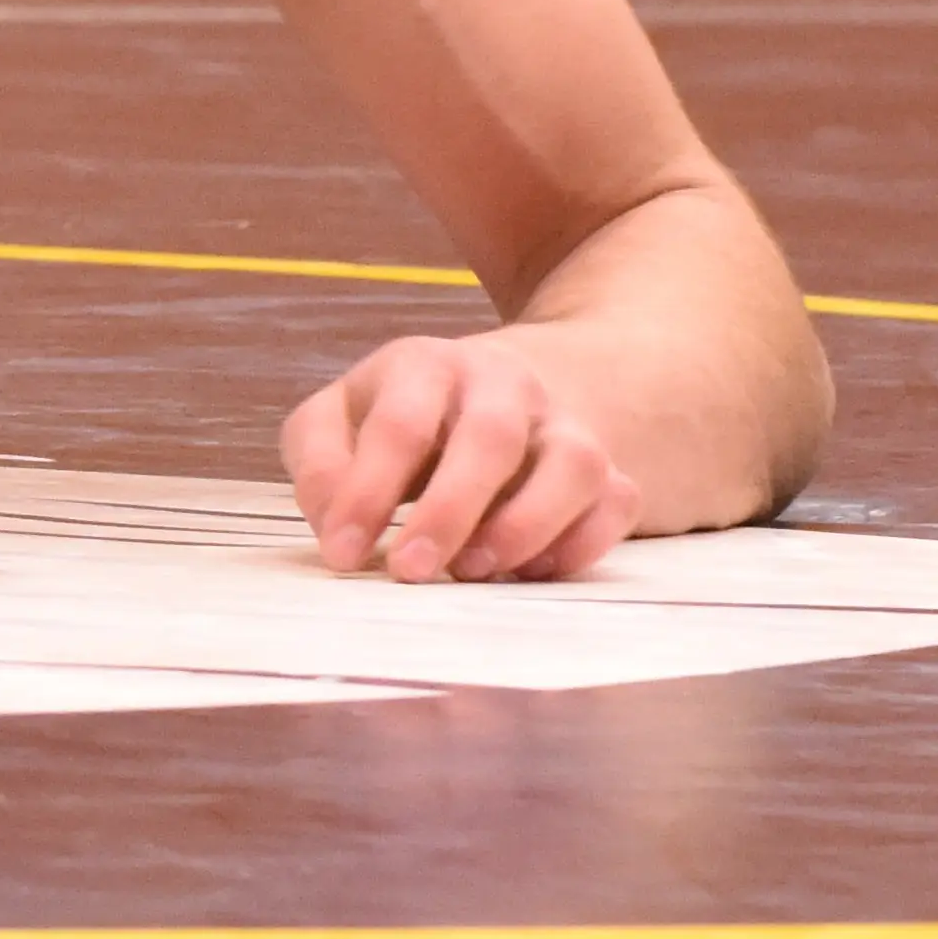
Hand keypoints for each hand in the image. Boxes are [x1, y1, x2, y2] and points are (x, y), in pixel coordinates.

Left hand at [280, 332, 635, 583]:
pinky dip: (582, 544)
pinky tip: (530, 572)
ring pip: (574, 465)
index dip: (367, 493)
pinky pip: (617, 502)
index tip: (342, 555)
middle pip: (492, 437)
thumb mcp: (339, 418)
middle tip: (410, 571)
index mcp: (427, 366)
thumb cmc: (401, 417)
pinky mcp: (607, 468)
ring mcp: (563, 424)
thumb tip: (334, 523)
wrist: (498, 390)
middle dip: (449, 511)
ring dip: (526, 526)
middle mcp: (505, 385)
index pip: (399, 425)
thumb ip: (320, 462)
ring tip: (473, 571)